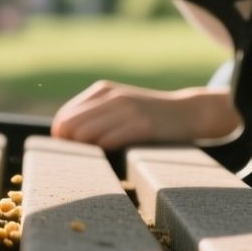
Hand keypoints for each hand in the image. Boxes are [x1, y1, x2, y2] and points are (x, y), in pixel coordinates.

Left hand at [50, 80, 233, 148]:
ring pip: (85, 134)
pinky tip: (114, 157)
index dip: (62, 139)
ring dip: (87, 151)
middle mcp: (111, 96)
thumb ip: (95, 115)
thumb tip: (64, 137)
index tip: (74, 153)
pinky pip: (108, 141)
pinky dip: (105, 153)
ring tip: (100, 159)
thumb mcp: (120, 106)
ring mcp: (127, 109)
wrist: (189, 112)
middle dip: (70, 147)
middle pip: (69, 126)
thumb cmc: (150, 116)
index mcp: (102, 90)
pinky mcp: (142, 125)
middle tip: (84, 160)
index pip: (64, 117)